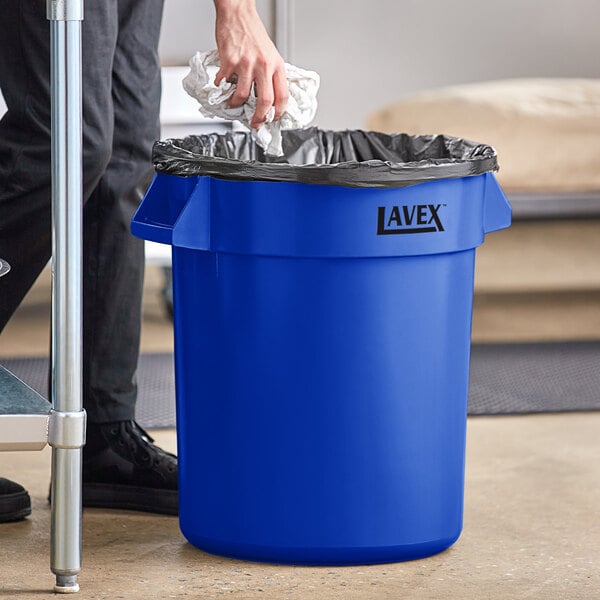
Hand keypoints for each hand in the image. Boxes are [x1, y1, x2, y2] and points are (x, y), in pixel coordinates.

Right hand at [213, 0, 288, 127]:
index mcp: (276, 65)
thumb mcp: (270, 54)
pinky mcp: (230, 62)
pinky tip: (222, 84)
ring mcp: (246, 64)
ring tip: (234, 104)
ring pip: (243, 95)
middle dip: (259, 117)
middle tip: (255, 123)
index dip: (278, 112)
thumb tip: (268, 97)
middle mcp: (263, 65)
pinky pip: (225, 82)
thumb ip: (270, 75)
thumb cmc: (252, 33)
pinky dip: (222, 87)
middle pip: (265, 101)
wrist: (237, 13)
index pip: (282, 95)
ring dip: (236, 105)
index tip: (272, 118)